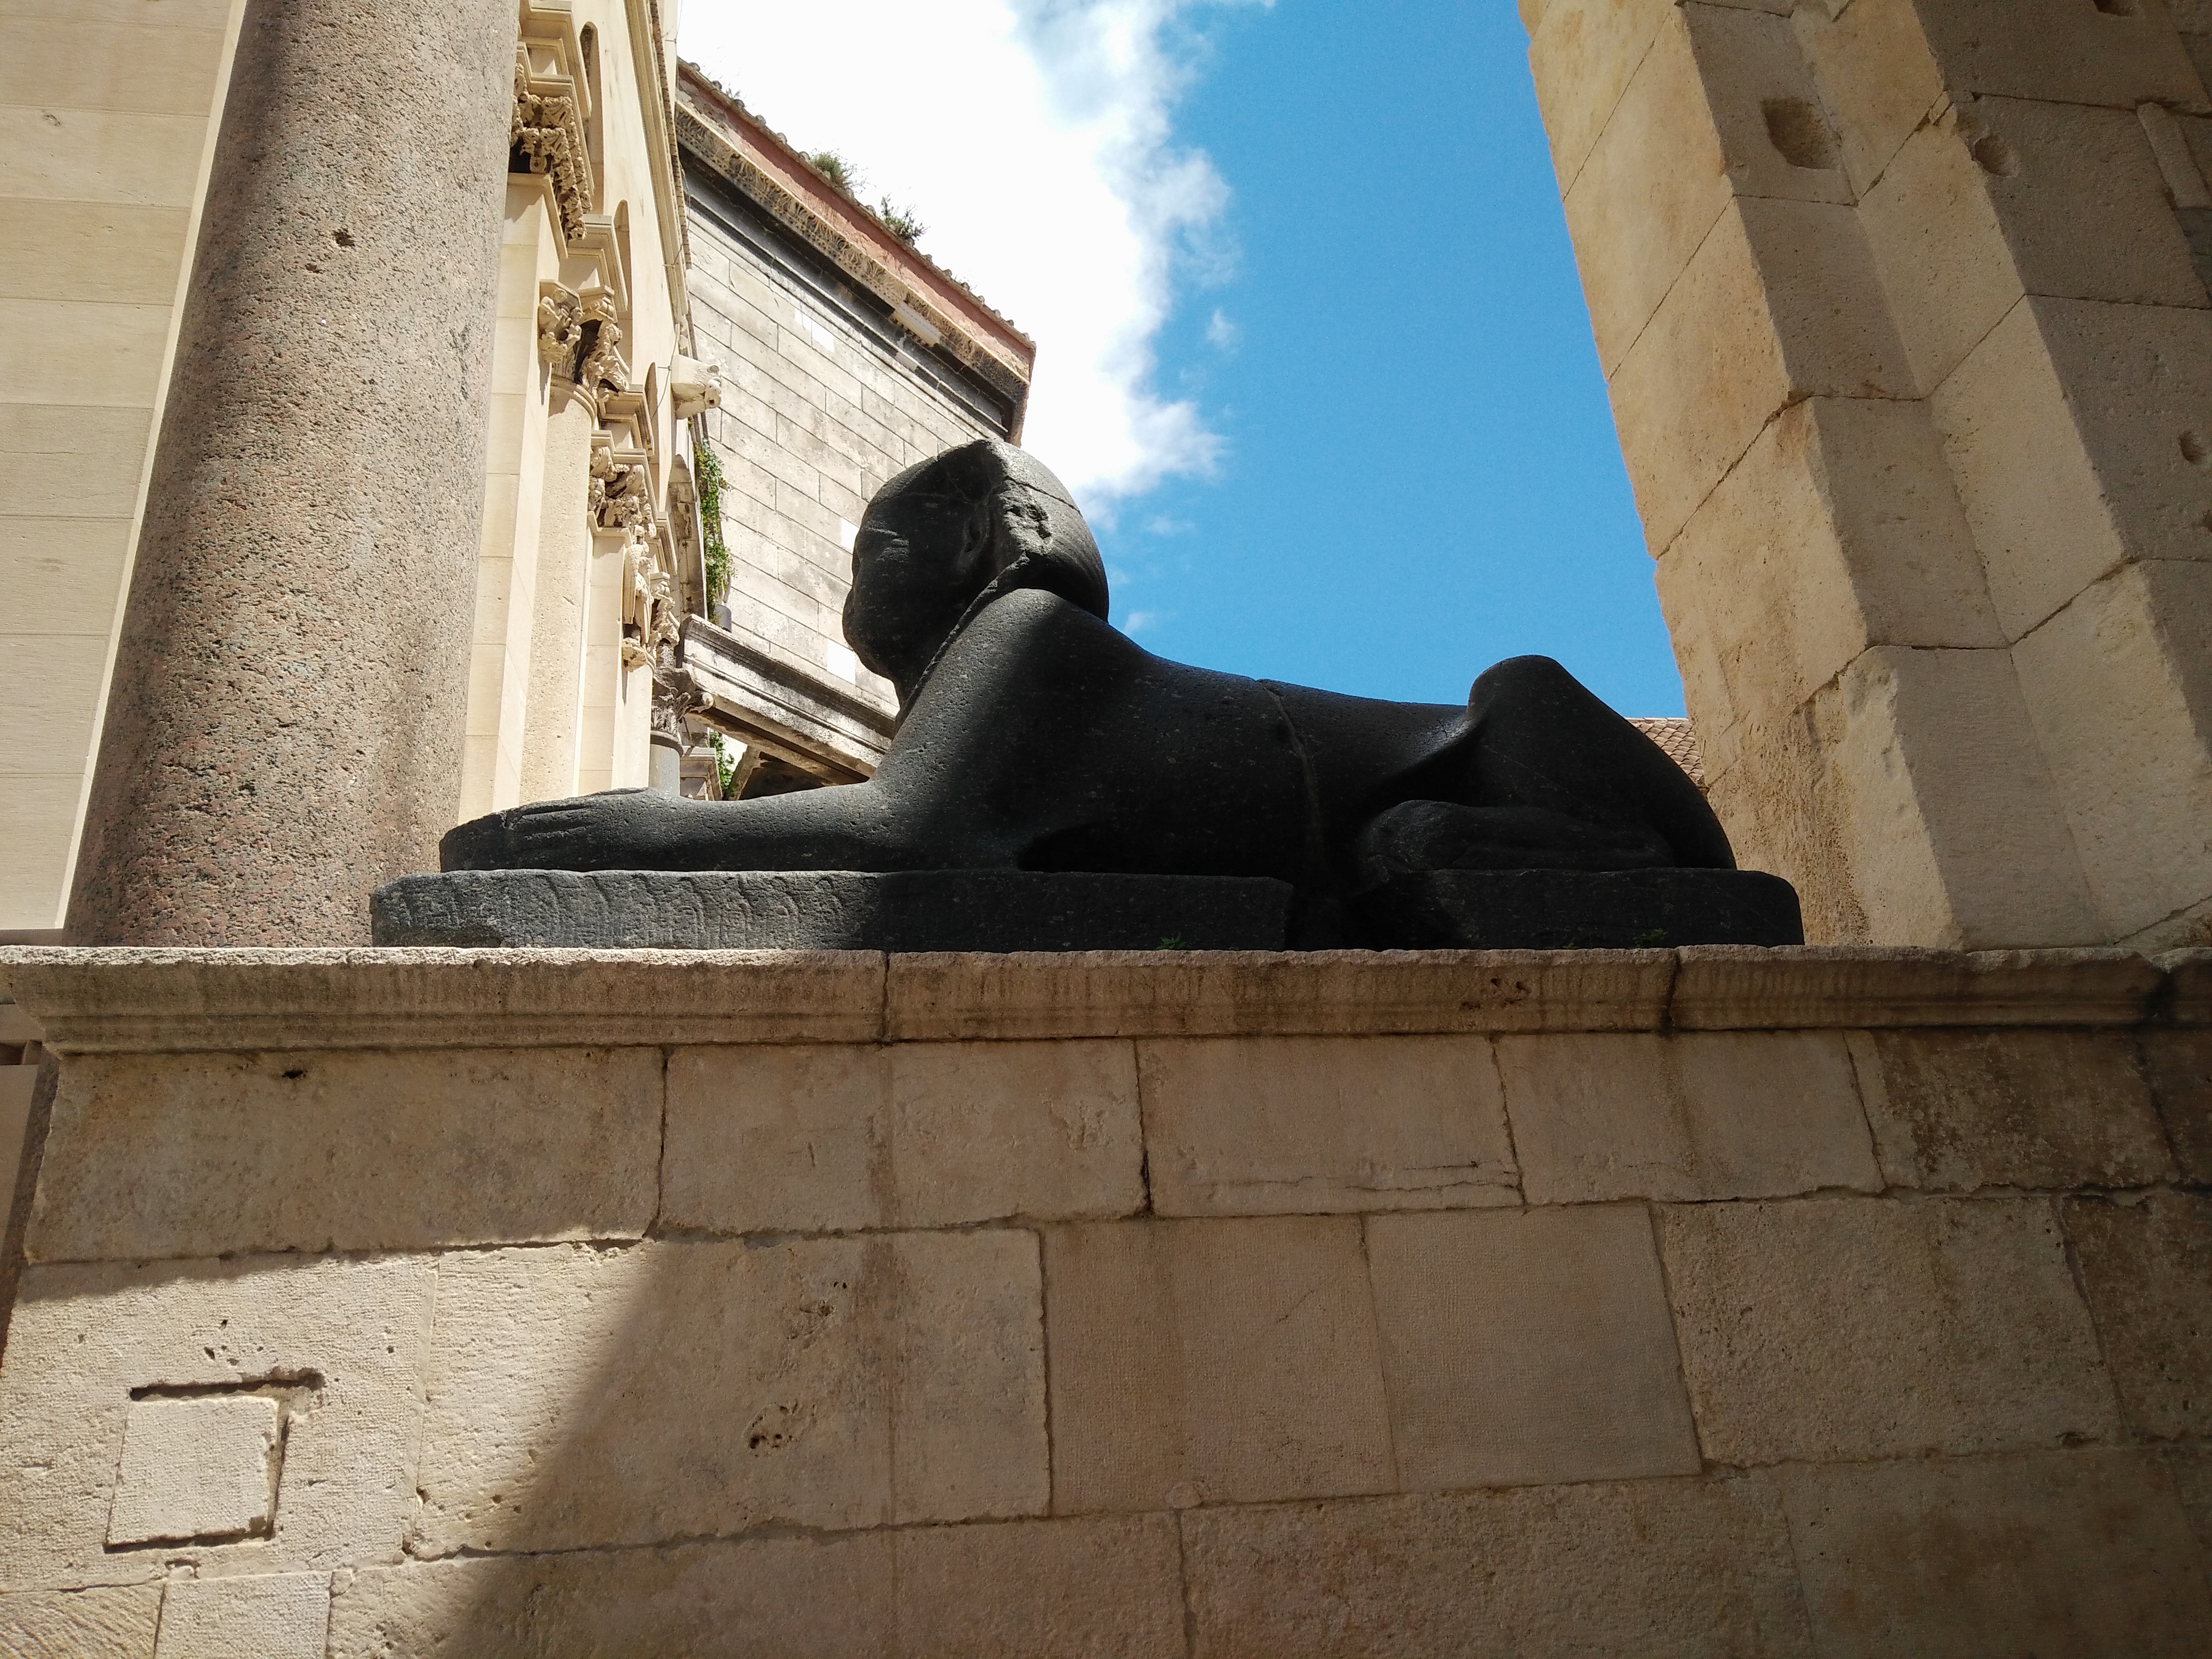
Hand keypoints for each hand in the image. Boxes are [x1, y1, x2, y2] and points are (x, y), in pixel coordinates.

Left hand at [441, 789, 699, 870]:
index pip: (546, 810)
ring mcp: (598, 841)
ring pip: (544, 845)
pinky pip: (565, 867)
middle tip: (477, 845)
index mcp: (596, 804)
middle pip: (537, 826)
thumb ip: (611, 803)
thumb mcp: (638, 800)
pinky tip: (520, 877)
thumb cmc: (674, 818)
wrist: (698, 833)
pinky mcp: (607, 860)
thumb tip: (591, 807)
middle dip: (505, 835)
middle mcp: (590, 820)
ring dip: (513, 854)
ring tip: (487, 862)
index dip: (517, 818)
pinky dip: (538, 871)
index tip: (494, 825)